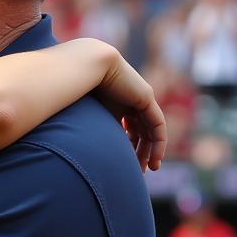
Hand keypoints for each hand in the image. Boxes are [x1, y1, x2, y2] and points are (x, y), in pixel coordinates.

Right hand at [94, 56, 165, 171]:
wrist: (87, 66)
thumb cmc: (78, 90)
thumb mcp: (90, 118)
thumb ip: (95, 132)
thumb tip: (85, 156)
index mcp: (117, 104)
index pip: (129, 129)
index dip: (129, 147)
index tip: (128, 165)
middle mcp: (130, 101)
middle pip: (141, 131)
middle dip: (142, 151)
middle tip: (142, 170)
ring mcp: (140, 98)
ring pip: (151, 129)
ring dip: (152, 150)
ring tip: (151, 168)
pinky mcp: (146, 99)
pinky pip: (157, 125)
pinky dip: (158, 142)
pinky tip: (156, 157)